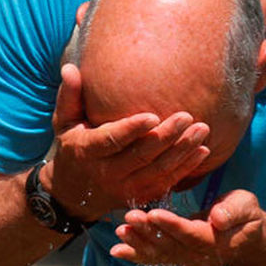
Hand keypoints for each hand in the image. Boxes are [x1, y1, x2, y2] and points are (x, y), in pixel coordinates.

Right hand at [46, 63, 210, 219]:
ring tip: (202, 130)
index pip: (112, 141)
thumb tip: (69, 68)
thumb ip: (69, 96)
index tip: (153, 116)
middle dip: (166, 137)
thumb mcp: (63, 123)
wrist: (72, 194)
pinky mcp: (139, 197)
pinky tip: (202, 152)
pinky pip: (166, 183)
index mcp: (87, 151)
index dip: (132, 130)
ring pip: (157, 171)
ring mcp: (125, 189)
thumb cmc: (71, 148)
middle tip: (187, 116)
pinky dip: (186, 169)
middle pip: (141, 156)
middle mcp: (107, 174)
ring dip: (182, 152)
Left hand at [109, 190, 265, 265]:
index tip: (154, 214)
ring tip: (120, 231)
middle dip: (149, 232)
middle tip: (130, 217)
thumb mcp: (247, 207)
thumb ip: (234, 211)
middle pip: (171, 245)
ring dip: (138, 243)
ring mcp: (187, 259)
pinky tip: (116, 250)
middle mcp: (200, 256)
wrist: (246, 238)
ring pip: (160, 253)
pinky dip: (135, 254)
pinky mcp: (177, 257)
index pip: (192, 235)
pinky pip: (155, 257)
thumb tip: (218, 218)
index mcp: (218, 242)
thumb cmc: (245, 216)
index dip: (173, 226)